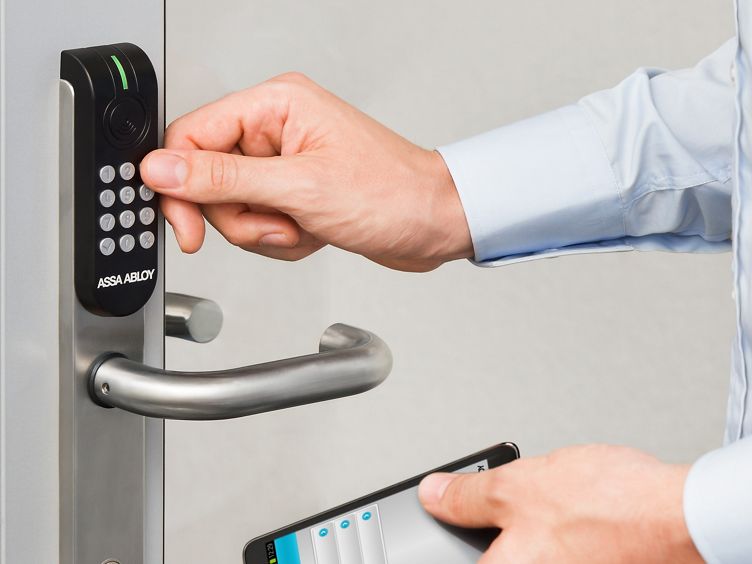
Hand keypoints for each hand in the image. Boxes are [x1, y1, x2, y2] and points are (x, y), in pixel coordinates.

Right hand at [139, 73, 471, 271]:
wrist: (433, 224)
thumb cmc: (391, 193)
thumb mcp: (300, 188)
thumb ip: (224, 179)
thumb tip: (162, 169)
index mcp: (275, 106)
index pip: (191, 136)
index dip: (181, 186)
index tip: (190, 227)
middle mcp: (275, 129)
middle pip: (209, 180)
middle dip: (241, 217)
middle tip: (279, 223)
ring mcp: (284, 164)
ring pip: (232, 209)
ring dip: (266, 231)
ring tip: (305, 226)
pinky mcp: (293, 192)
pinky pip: (258, 223)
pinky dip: (282, 239)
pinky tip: (313, 232)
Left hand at [418, 445, 702, 562]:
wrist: (678, 515)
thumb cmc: (609, 507)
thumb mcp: (516, 486)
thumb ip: (466, 496)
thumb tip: (433, 494)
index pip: (456, 561)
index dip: (447, 541)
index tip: (445, 533)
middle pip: (495, 554)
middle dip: (489, 530)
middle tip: (498, 502)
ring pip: (525, 550)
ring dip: (525, 528)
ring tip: (546, 501)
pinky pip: (552, 550)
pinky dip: (550, 532)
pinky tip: (566, 508)